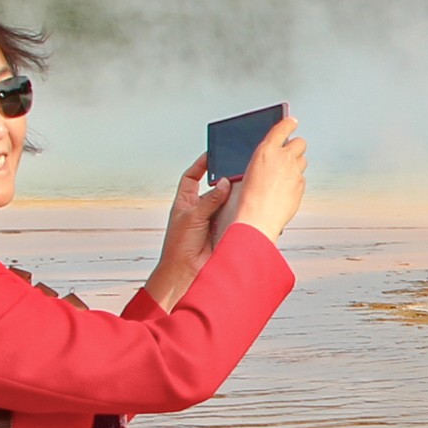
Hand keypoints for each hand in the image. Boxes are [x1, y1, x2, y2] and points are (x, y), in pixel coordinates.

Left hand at [144, 153, 232, 305]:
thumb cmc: (178, 247)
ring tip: (246, 188)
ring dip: (235, 198)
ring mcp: (212, 221)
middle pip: (214, 189)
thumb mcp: (191, 216)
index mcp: (185, 202)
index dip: (201, 165)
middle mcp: (199, 210)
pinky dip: (242, 214)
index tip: (212, 154)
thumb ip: (209, 200)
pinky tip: (249, 209)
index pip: (192, 177)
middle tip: (236, 170)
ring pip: (227, 204)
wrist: (185, 273)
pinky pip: (234, 219)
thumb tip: (224, 184)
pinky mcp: (224, 232)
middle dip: (224, 181)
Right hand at [231, 113, 304, 243]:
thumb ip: (265, 158)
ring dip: (296, 164)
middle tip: (289, 154)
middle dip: (295, 147)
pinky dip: (296, 181)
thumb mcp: (250, 170)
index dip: (289, 123)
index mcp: (267, 150)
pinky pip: (302, 178)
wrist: (258, 219)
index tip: (292, 121)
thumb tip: (273, 154)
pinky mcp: (301, 185)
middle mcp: (283, 157)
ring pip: (303, 160)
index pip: (284, 127)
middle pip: (300, 143)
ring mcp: (295, 171)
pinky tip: (285, 189)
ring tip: (284, 175)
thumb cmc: (249, 198)